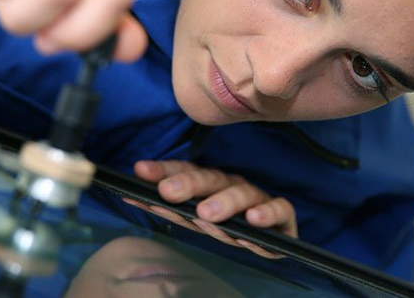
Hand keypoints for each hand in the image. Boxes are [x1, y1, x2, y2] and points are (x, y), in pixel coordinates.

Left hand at [125, 160, 297, 258]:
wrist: (273, 241)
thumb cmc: (229, 226)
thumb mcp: (195, 219)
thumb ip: (168, 208)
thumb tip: (130, 197)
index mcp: (211, 184)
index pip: (186, 171)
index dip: (163, 170)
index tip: (140, 171)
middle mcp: (233, 187)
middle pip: (211, 179)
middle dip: (188, 185)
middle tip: (168, 193)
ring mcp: (258, 199)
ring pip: (242, 194)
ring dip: (224, 203)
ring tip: (207, 214)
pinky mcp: (283, 217)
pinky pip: (279, 210)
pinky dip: (267, 214)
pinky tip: (253, 220)